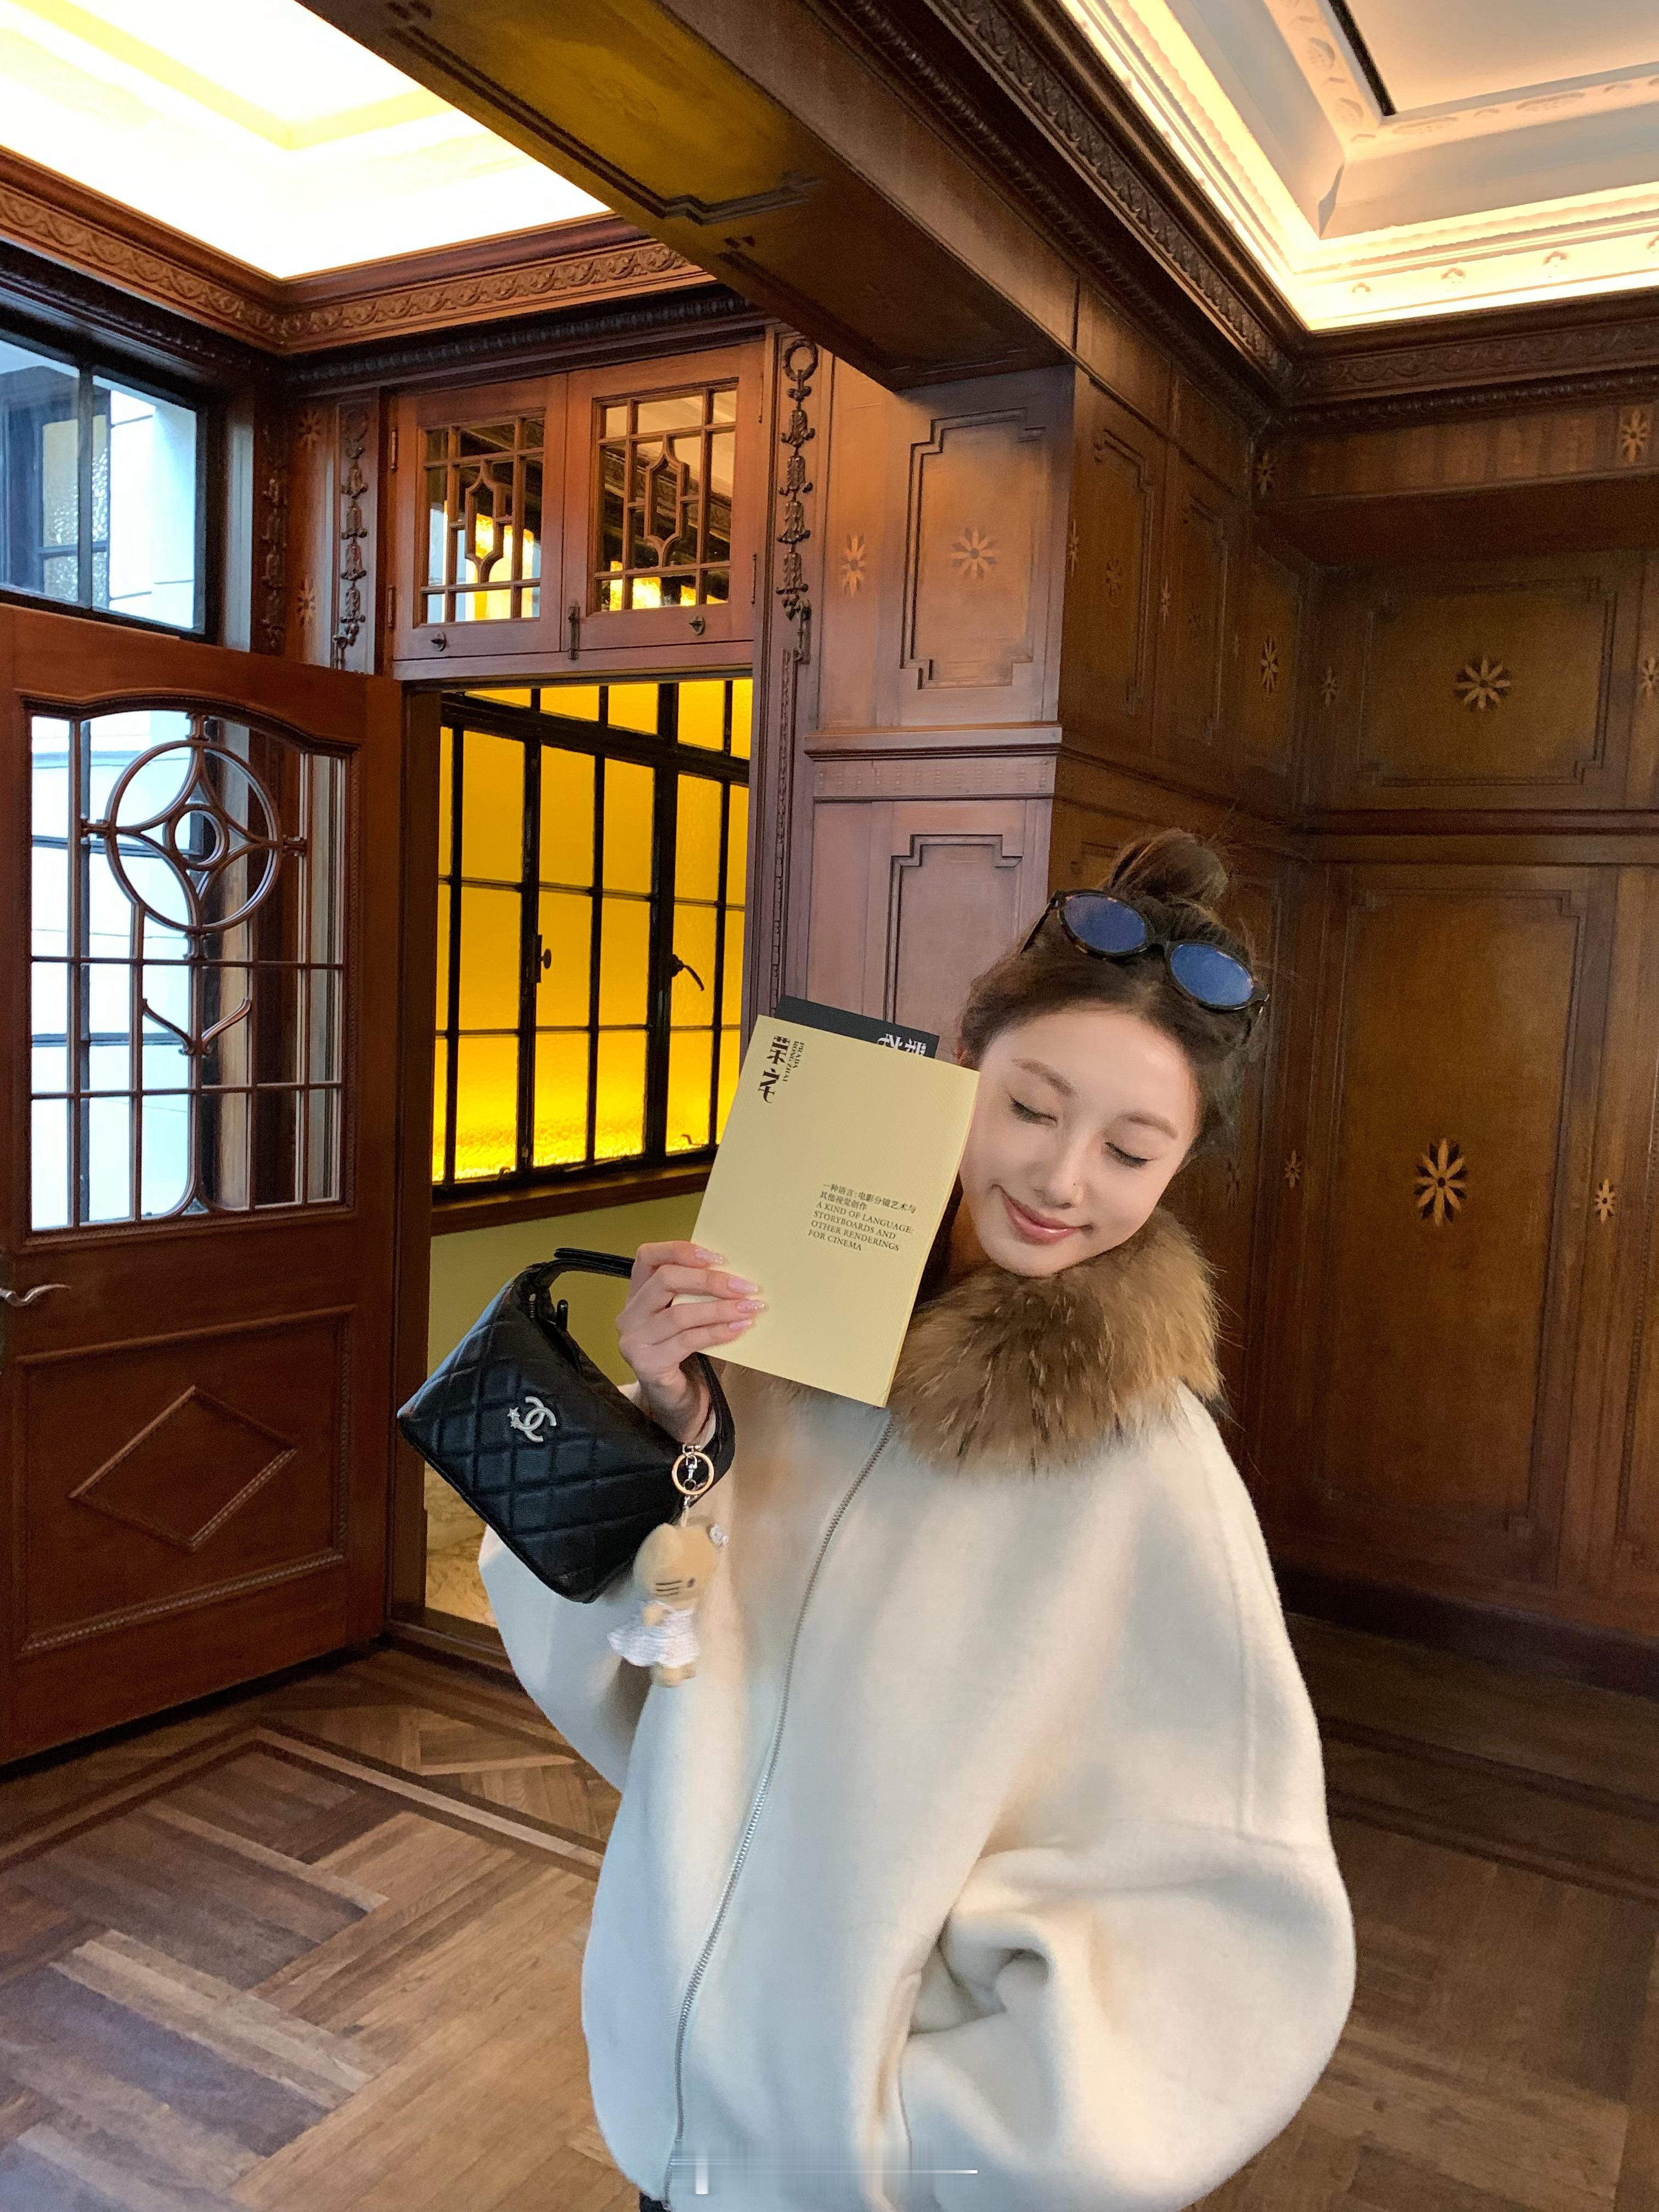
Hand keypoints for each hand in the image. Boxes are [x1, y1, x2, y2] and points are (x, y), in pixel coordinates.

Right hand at [617, 1240, 764, 1441]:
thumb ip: (699, 1294)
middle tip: (744, 1286)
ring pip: (679, 1313)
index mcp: (637, 1294)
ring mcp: (635, 1341)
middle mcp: (629, 1315)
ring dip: (719, 1309)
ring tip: (749, 1309)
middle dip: (709, 1280)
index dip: (681, 1251)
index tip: (716, 1257)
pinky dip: (717, 1332)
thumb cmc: (687, 1353)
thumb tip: (738, 1276)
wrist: (678, 1402)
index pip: (648, 1257)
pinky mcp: (647, 1365)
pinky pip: (687, 1341)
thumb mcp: (689, 1316)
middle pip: (666, 1280)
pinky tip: (739, 1329)